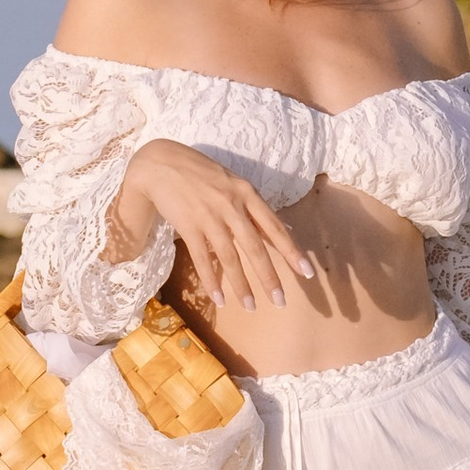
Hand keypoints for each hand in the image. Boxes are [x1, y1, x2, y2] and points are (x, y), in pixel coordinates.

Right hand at [114, 139, 316, 314]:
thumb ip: (254, 207)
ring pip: (230, 258)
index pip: (275, 227)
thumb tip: (280, 230)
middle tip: (280, 301)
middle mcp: (232, 206)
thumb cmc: (201, 173)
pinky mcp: (188, 226)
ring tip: (251, 306)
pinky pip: (203, 259)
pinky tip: (219, 298)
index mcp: (247, 194)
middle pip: (255, 248)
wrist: (162, 163)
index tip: (306, 273)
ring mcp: (210, 217)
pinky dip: (211, 281)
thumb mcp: (233, 183)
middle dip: (269, 277)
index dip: (291, 251)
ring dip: (241, 285)